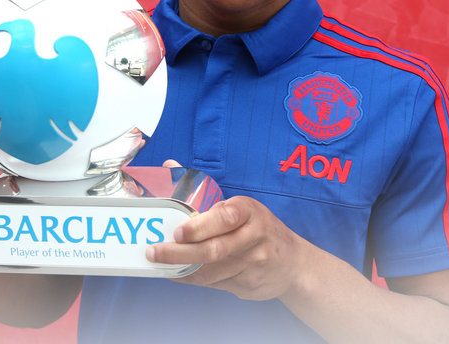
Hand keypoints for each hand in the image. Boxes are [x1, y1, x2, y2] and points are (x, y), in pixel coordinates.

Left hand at [148, 160, 300, 301]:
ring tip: (158, 264)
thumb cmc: (258, 228)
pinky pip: (214, 283)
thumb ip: (205, 194)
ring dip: (181, 269)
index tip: (178, 232)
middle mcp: (254, 237)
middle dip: (180, 253)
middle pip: (214, 249)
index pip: (226, 218)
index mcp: (250, 212)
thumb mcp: (241, 207)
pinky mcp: (249, 284)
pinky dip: (192, 278)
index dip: (200, 227)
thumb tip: (169, 164)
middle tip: (154, 252)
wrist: (294, 264)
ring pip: (211, 271)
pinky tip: (177, 273)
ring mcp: (253, 264)